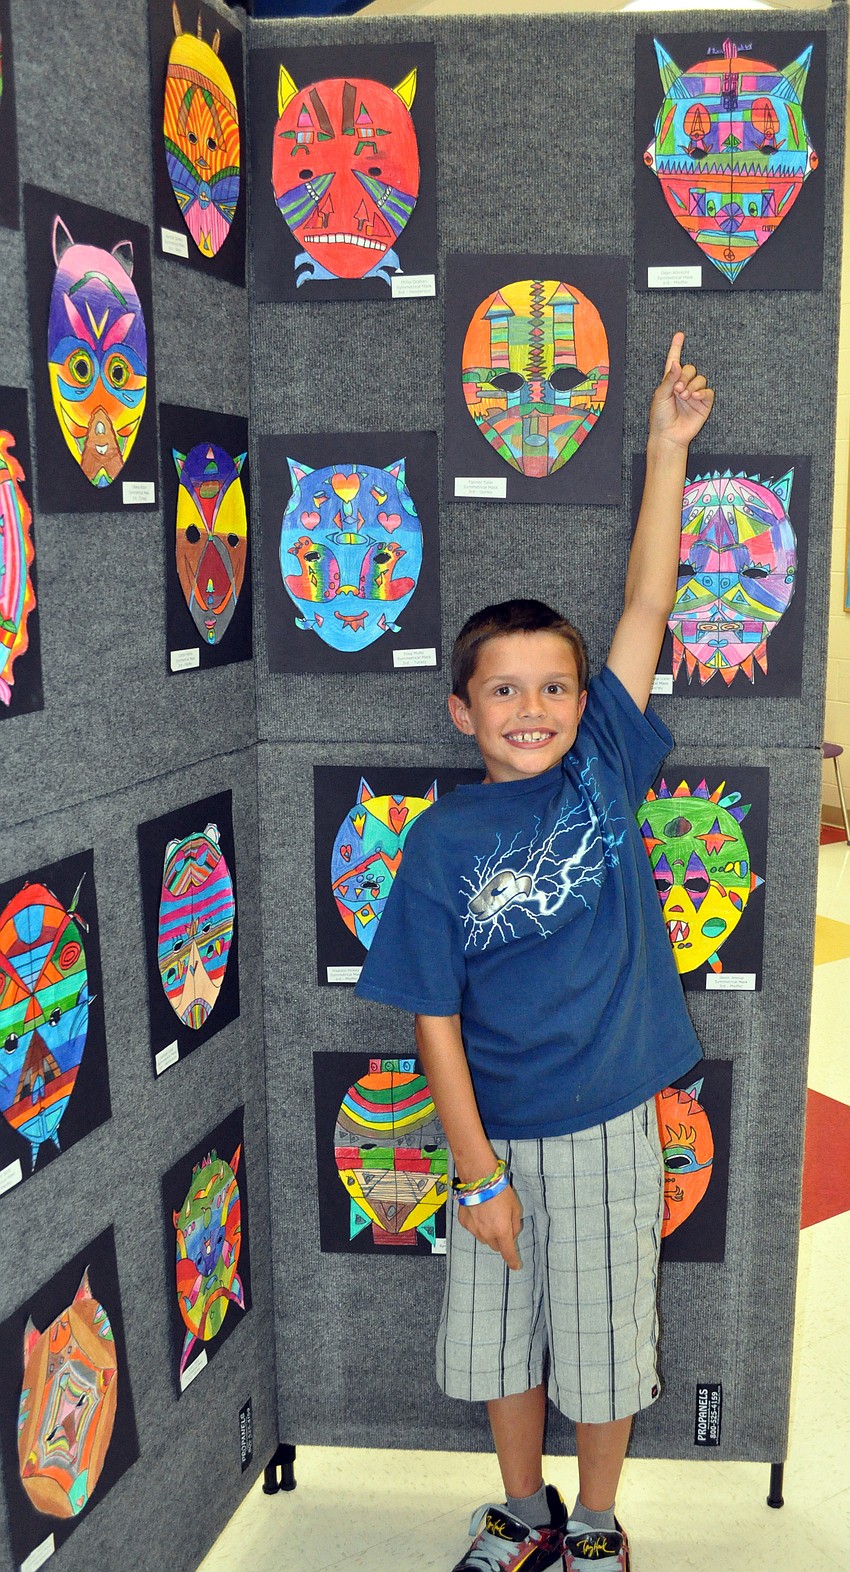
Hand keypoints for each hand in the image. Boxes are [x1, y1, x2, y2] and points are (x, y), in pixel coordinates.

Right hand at [457, 1183, 522, 1269]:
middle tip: (502, 1224)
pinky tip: (479, 1210)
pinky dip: (477, 1224)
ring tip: (489, 1214)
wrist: (479, 1178)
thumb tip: (512, 1233)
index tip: (515, 1266)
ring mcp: (473, 1229)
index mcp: (502, 1231)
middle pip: (495, 1246)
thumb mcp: (515, 1207)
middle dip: (500, 1239)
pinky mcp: (464, 1222)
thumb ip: (514, 1225)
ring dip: (488, 1232)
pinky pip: (473, 1229)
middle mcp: (487, 1233)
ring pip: (483, 1238)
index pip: (508, 1253)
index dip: (513, 1261)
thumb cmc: (499, 1190)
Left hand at [649, 330, 714, 449]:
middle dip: (685, 376)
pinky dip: (702, 392)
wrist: (668, 435)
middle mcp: (683, 386)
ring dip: (692, 385)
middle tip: (677, 389)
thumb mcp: (660, 395)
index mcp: (671, 382)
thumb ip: (669, 379)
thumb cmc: (660, 417)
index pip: (675, 361)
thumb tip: (676, 363)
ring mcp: (694, 394)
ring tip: (684, 396)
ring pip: (700, 379)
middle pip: (691, 369)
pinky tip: (694, 397)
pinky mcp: (703, 404)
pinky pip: (708, 392)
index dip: (677, 348)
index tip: (679, 335)